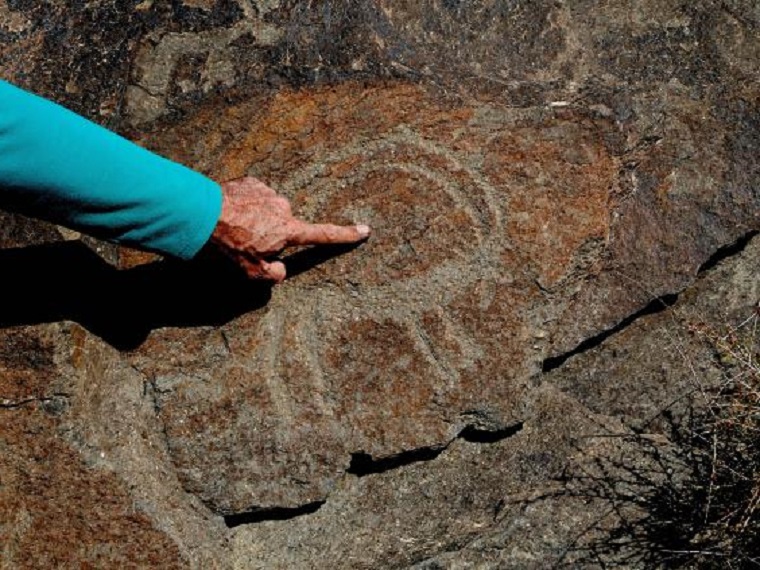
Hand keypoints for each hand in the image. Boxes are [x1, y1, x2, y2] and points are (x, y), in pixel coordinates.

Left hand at [209, 177, 369, 282]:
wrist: (200, 214)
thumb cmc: (227, 245)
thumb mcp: (250, 272)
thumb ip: (273, 275)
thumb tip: (280, 269)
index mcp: (288, 230)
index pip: (323, 235)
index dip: (345, 235)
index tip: (365, 230)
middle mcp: (282, 207)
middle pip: (285, 225)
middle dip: (272, 233)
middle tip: (246, 242)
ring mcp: (267, 192)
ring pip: (268, 209)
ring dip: (257, 217)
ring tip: (233, 227)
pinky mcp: (250, 182)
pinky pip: (254, 196)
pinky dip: (245, 205)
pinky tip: (228, 212)